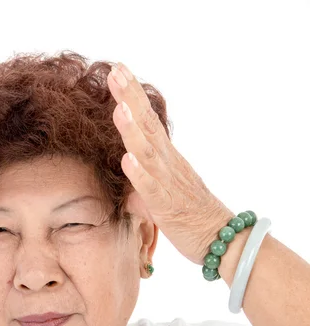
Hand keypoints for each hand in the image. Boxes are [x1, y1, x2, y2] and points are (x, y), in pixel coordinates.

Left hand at [107, 63, 233, 264]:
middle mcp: (168, 164)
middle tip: (116, 71)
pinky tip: (126, 159)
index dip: (131, 95)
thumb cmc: (189, 216)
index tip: (118, 70)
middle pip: (148, 125)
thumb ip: (141, 187)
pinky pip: (152, 188)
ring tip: (119, 107)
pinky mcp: (167, 207)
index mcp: (165, 158)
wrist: (224, 240)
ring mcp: (168, 183)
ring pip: (149, 152)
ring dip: (133, 130)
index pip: (147, 120)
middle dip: (130, 97)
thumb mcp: (160, 195)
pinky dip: (139, 174)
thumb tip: (124, 191)